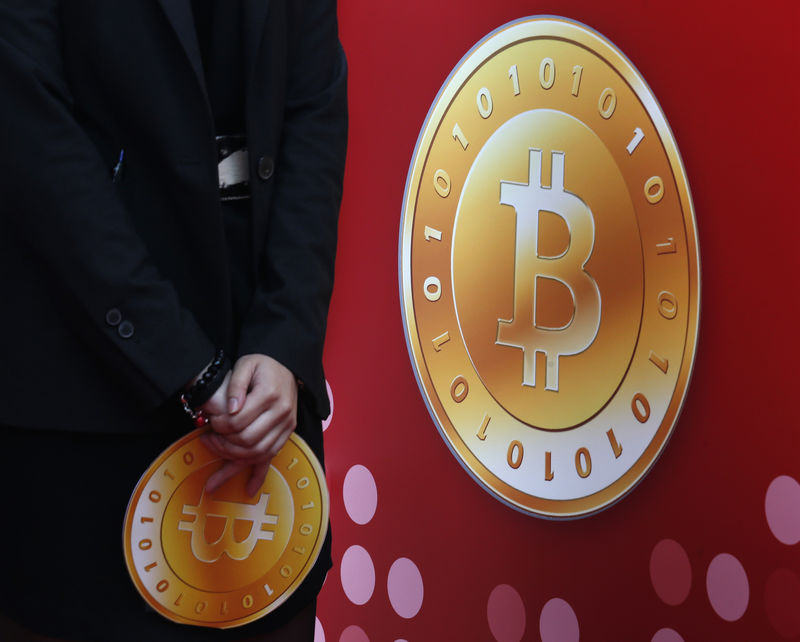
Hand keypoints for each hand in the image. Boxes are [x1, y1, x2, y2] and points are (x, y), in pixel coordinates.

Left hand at [199, 354, 297, 495]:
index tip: (210, 422)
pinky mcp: (286, 433)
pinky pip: (272, 457)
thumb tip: (230, 409)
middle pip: (247, 440)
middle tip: (207, 440)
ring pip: (258, 453)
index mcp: (270, 395)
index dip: (219, 426)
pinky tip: (248, 489)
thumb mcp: (246, 364)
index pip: (239, 421)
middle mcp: (282, 413)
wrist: (287, 365)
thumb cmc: (263, 364)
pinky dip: (260, 475)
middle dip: (223, 445)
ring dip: (234, 460)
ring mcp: (286, 425)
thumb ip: (236, 385)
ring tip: (215, 462)